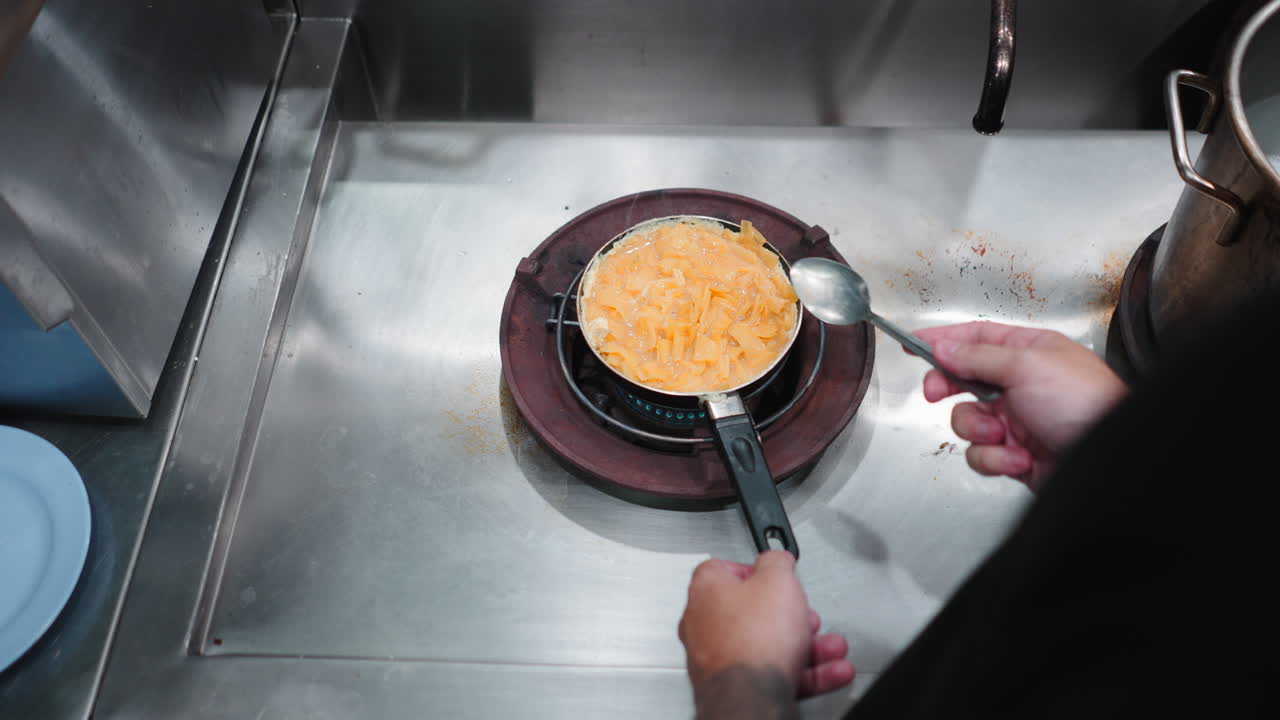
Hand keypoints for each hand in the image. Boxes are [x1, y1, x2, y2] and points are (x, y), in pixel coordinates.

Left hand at [678, 552, 854, 704]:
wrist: (751, 695)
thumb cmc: (753, 639)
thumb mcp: (778, 580)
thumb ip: (777, 562)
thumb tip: (777, 557)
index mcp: (707, 591)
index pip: (725, 568)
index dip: (756, 569)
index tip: (777, 574)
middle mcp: (705, 623)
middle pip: (753, 611)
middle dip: (790, 614)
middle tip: (807, 615)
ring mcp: (718, 657)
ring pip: (768, 644)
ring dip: (806, 645)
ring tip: (830, 646)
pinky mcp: (734, 684)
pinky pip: (773, 672)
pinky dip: (805, 671)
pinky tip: (830, 669)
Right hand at [915, 322, 1127, 490]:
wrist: (1108, 459)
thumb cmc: (1085, 403)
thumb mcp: (1027, 365)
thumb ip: (978, 356)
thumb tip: (944, 348)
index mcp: (1028, 351)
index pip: (975, 338)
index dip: (942, 339)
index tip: (912, 342)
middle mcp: (1020, 383)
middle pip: (962, 379)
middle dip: (947, 387)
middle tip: (936, 391)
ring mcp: (1015, 420)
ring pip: (966, 420)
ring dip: (978, 429)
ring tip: (1002, 435)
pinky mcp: (1013, 455)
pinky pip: (980, 454)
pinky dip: (994, 459)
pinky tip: (1019, 459)